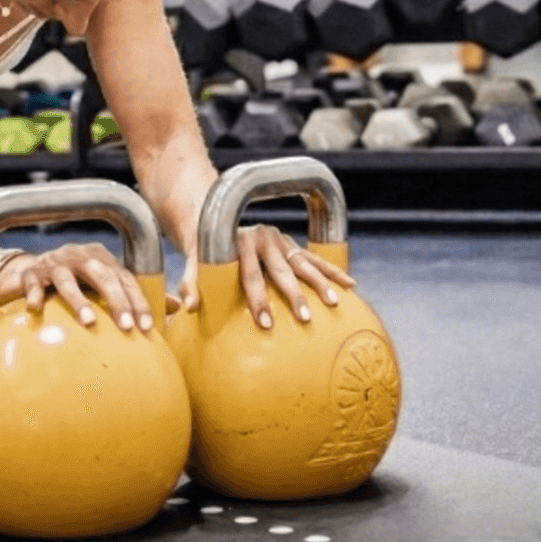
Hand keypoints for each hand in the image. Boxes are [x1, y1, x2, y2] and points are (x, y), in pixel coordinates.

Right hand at [0, 242, 157, 332]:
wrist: (30, 271)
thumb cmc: (75, 282)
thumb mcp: (104, 285)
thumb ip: (135, 295)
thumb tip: (178, 306)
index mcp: (102, 259)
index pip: (125, 279)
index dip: (138, 302)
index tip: (147, 327)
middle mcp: (80, 257)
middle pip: (102, 275)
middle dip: (116, 301)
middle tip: (127, 327)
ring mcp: (54, 262)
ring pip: (67, 278)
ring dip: (78, 300)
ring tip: (88, 322)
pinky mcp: (31, 272)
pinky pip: (32, 282)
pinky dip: (35, 294)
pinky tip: (35, 309)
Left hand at [178, 225, 356, 329]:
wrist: (217, 217)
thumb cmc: (204, 249)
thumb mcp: (193, 260)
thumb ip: (191, 282)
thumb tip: (190, 306)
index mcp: (241, 243)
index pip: (250, 276)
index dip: (258, 300)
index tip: (266, 324)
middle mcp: (264, 239)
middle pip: (281, 272)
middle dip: (294, 296)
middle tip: (305, 318)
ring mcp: (281, 240)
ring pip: (304, 264)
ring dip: (321, 283)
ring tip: (334, 303)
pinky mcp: (292, 245)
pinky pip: (316, 259)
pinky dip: (333, 271)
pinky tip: (350, 285)